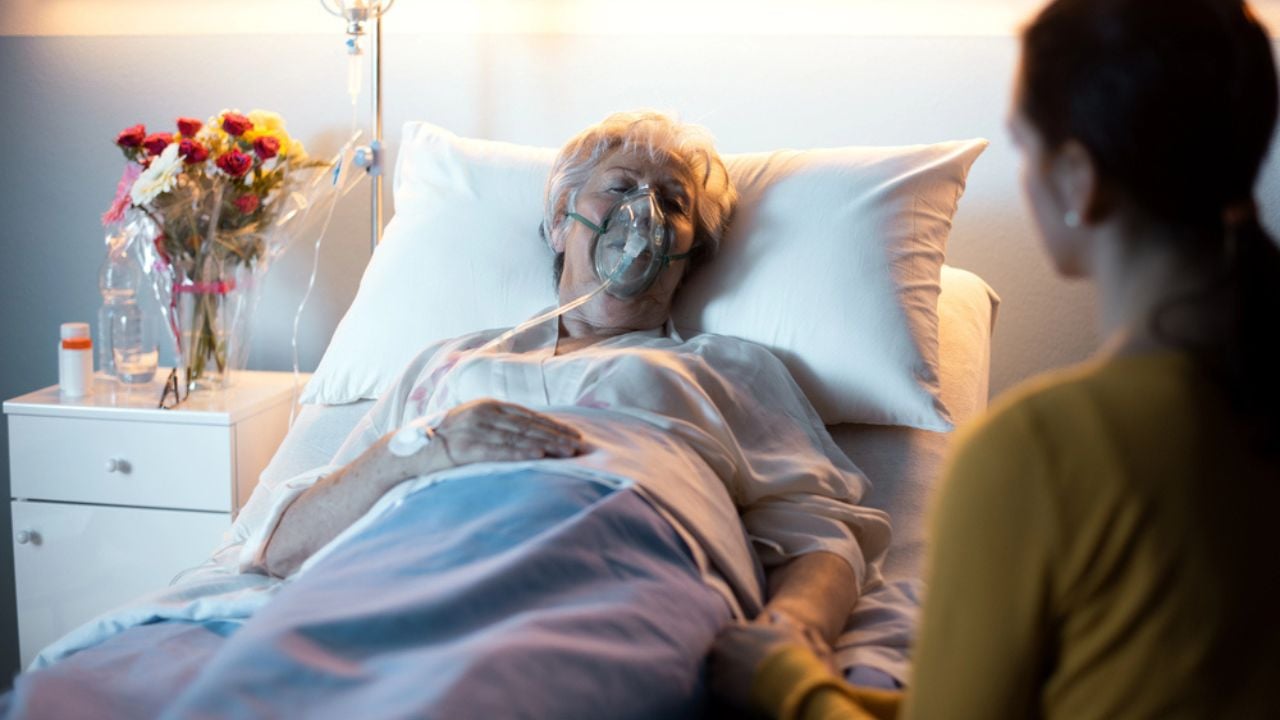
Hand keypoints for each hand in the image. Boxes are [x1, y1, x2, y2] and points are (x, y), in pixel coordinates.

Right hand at [433, 399, 587, 468]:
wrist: (409, 449)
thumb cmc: (444, 439)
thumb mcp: (473, 422)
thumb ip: (497, 424)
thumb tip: (528, 434)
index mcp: (488, 406)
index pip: (528, 415)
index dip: (552, 425)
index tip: (573, 434)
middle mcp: (484, 414)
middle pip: (528, 425)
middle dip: (556, 436)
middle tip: (579, 445)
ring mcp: (476, 430)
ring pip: (519, 438)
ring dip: (547, 446)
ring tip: (567, 453)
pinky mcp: (467, 447)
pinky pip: (500, 452)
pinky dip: (522, 454)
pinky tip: (539, 457)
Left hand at [708, 619, 803, 713]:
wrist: (789, 681)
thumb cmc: (790, 652)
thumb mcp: (787, 630)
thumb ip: (778, 619)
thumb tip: (774, 615)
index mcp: (731, 629)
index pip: (725, 635)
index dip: (737, 644)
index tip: (749, 653)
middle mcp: (719, 645)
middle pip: (716, 653)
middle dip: (727, 660)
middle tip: (746, 671)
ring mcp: (716, 667)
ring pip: (715, 672)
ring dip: (726, 677)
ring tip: (745, 685)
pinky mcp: (717, 688)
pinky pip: (719, 690)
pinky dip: (728, 694)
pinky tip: (744, 696)